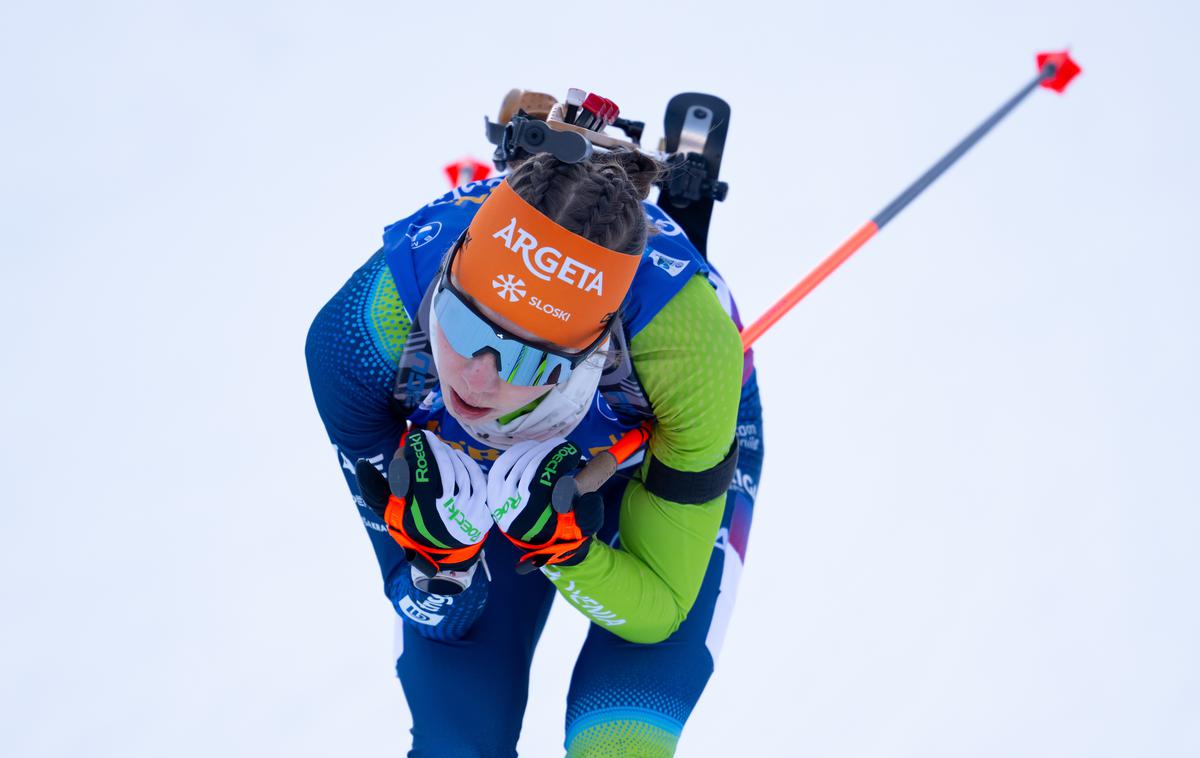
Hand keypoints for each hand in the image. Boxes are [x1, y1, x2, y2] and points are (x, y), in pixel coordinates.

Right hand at [356, 429, 490, 577]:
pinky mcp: (480, 510)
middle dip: (436, 448)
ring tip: (442, 448)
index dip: (419, 449)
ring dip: (451, 454)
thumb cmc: (414, 527)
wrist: (442, 552)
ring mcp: (465, 509)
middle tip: (430, 440)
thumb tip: (363, 464)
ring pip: (461, 471)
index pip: (421, 471)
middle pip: (445, 467)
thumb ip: (374, 490)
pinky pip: (477, 480)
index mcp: (421, 508)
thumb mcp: (390, 512)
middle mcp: (445, 508)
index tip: (416, 438)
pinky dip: (468, 464)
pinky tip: (459, 456)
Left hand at [487, 438, 604, 573]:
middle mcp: (512, 509)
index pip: (542, 479)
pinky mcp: (493, 493)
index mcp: (535, 518)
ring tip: (552, 446)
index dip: (558, 460)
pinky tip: (531, 446)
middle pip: (529, 468)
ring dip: (537, 450)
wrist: (543, 544)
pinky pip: (501, 465)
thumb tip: (586, 493)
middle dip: (550, 452)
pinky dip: (516, 452)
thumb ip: (590, 512)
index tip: (574, 451)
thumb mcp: (585, 526)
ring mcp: (499, 500)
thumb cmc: (567, 531)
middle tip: (565, 446)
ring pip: (516, 463)